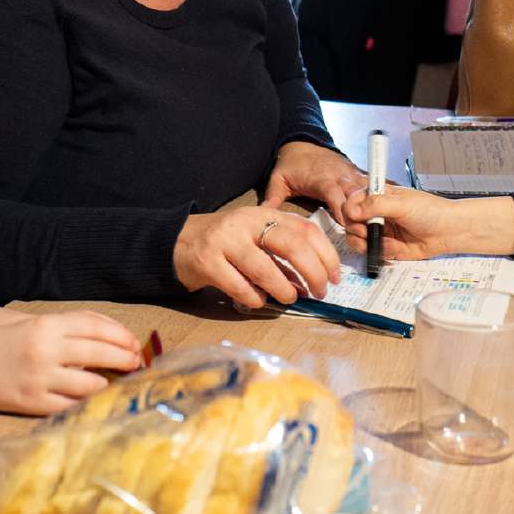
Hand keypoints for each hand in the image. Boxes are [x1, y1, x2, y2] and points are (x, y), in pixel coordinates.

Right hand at [0, 310, 140, 415]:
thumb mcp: (32, 324)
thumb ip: (68, 327)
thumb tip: (111, 336)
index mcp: (45, 326)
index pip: (95, 327)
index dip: (120, 335)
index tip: (134, 342)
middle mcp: (45, 350)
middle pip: (99, 353)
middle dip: (124, 358)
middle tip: (136, 363)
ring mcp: (40, 379)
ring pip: (91, 384)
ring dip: (109, 384)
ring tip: (117, 382)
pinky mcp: (33, 404)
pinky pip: (71, 406)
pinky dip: (87, 403)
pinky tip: (94, 399)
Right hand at [173, 205, 336, 308]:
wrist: (178, 242)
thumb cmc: (225, 242)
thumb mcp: (255, 235)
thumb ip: (282, 250)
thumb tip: (313, 279)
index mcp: (264, 213)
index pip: (306, 229)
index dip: (326, 255)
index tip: (335, 277)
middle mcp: (246, 222)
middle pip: (292, 245)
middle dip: (313, 272)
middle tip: (319, 292)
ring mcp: (225, 241)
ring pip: (265, 268)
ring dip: (284, 289)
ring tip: (290, 298)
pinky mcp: (207, 262)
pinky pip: (240, 287)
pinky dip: (255, 298)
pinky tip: (258, 300)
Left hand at [262, 140, 366, 220]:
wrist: (302, 143)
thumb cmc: (290, 165)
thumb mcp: (277, 181)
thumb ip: (272, 199)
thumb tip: (263, 218)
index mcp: (320, 177)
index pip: (334, 193)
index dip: (341, 207)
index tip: (347, 224)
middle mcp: (338, 174)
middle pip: (355, 194)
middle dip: (361, 211)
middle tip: (364, 230)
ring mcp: (350, 173)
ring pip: (366, 189)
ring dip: (371, 205)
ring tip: (376, 223)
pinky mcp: (356, 173)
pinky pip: (371, 185)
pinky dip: (376, 196)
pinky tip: (383, 209)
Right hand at [338, 186, 513, 259]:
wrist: (449, 232)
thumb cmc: (430, 211)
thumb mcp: (402, 204)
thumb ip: (376, 205)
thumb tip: (352, 210)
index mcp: (377, 196)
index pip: (352, 201)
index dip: (350, 210)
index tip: (356, 217)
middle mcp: (375, 213)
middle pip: (350, 223)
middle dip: (357, 230)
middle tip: (368, 233)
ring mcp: (380, 230)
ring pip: (357, 240)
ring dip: (367, 244)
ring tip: (385, 243)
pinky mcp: (386, 247)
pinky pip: (373, 252)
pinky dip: (382, 252)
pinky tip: (397, 248)